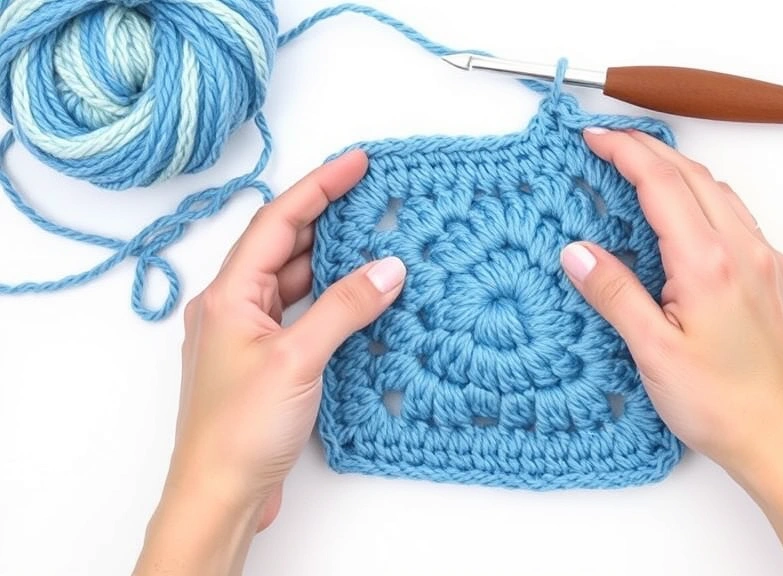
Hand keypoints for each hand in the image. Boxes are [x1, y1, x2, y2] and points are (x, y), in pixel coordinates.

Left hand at [134, 150, 407, 575]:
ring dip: (332, 259)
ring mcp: (249, 336)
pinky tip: (359, 297)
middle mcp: (234, 307)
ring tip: (375, 236)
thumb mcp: (297, 359)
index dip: (319, 186)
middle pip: (285, 245)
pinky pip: (301, 313)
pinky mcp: (266, 363)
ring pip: (295, 280)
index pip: (278, 222)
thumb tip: (388, 268)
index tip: (358, 162)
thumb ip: (344, 308)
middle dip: (328, 215)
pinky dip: (330, 299)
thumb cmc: (239, 430)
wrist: (219, 494)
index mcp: (228, 294)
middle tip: (372, 192)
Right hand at [561, 128, 782, 575]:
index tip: (593, 138)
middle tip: (609, 143)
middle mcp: (745, 251)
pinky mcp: (777, 278)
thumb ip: (615, 294)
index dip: (625, 152)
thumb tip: (578, 252)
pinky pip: (738, 217)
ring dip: (679, 170)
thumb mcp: (653, 353)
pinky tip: (686, 215)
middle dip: (648, 149)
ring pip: (719, 191)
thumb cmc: (722, 406)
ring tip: (641, 169)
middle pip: (692, 174)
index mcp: (710, 264)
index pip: (662, 183)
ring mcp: (767, 262)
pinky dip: (704, 198)